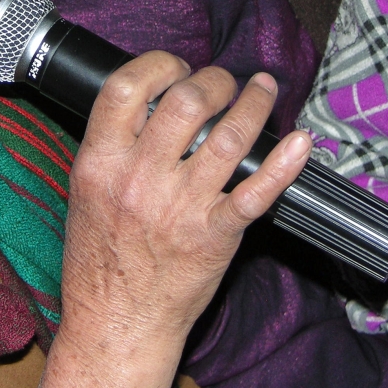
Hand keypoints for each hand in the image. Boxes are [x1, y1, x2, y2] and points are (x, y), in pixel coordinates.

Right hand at [38, 53, 310, 387]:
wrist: (116, 322)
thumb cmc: (100, 261)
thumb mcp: (86, 193)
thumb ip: (113, 148)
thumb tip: (148, 104)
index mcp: (100, 163)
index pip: (126, 87)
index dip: (158, 65)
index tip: (176, 67)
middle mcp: (140, 179)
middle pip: (186, 101)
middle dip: (213, 80)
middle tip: (222, 84)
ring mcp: (180, 207)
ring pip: (229, 137)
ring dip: (254, 103)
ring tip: (262, 90)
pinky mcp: (215, 235)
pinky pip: (257, 192)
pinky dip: (285, 164)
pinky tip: (300, 142)